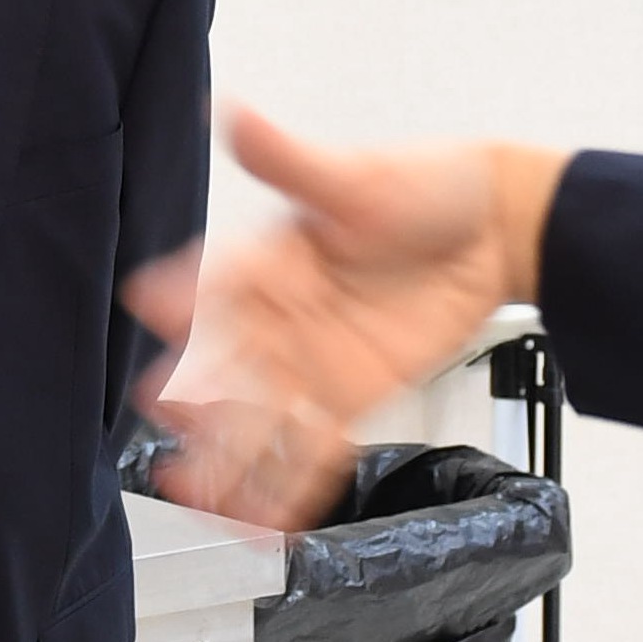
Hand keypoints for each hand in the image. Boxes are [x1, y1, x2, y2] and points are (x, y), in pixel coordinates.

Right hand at [125, 111, 565, 527]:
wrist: (494, 232)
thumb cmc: (422, 187)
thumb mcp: (359, 176)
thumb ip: (295, 163)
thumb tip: (238, 114)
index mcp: (265, 258)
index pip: (213, 278)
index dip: (181, 290)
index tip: (148, 299)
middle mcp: (274, 317)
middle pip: (224, 365)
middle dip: (197, 396)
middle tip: (170, 416)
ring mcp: (307, 365)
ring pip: (257, 422)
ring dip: (228, 460)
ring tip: (195, 496)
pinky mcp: (347, 400)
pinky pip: (311, 451)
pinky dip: (287, 490)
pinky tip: (262, 527)